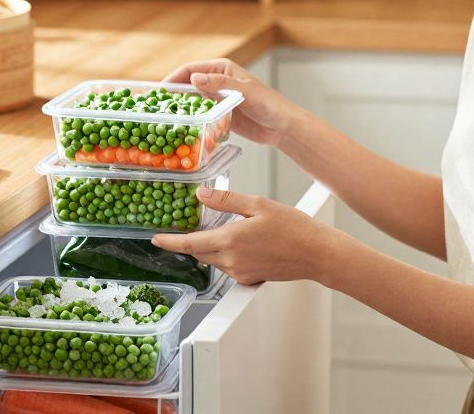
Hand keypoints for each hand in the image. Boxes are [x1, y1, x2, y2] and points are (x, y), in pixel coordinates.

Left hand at [150, 187, 342, 285]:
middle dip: (192, 241)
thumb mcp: (258, 204)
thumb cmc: (293, 228)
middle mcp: (232, 261)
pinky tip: (242, 241)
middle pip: (199, 252)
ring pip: (214, 259)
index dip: (169, 241)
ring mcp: (241, 272)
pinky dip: (227, 254)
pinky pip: (229, 266)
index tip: (156, 238)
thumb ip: (227, 200)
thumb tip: (201, 195)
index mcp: (230, 241)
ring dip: (211, 246)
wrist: (317, 254)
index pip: (189, 244)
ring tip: (224, 229)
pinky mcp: (250, 279)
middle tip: (189, 226)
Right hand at [161, 58, 297, 146]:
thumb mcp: (243, 91)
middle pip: (187, 85)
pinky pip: (199, 114)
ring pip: (191, 100)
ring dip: (179, 108)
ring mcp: (217, 98)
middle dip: (172, 94)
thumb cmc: (268, 104)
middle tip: (156, 106)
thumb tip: (194, 78)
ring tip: (163, 119)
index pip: (189, 70)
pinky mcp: (219, 113)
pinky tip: (181, 128)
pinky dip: (190, 119)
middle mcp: (216, 81)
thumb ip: (219, 84)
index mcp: (221, 69)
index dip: (172, 78)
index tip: (158, 91)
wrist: (281, 126)